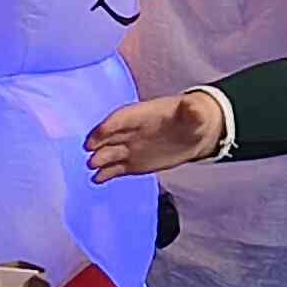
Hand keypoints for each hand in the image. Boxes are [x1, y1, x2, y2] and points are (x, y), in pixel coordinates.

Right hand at [86, 90, 224, 181]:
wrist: (195, 135)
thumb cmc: (193, 119)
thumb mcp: (197, 113)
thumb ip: (193, 111)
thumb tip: (194, 107)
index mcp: (143, 115)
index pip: (121, 118)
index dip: (110, 124)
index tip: (100, 132)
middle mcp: (132, 131)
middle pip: (110, 135)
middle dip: (99, 142)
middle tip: (89, 151)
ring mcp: (131, 147)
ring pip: (110, 152)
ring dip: (100, 159)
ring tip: (92, 166)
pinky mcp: (133, 163)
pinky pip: (116, 168)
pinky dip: (106, 173)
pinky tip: (97, 179)